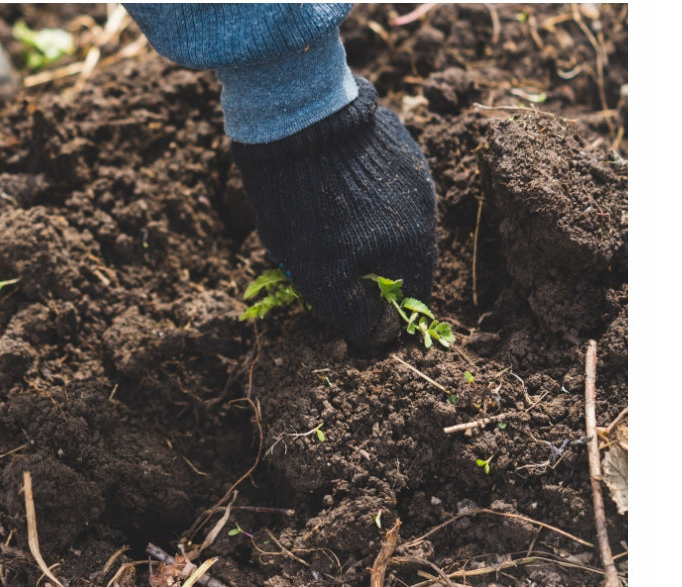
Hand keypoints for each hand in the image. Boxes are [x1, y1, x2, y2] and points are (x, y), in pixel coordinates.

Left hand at [231, 76, 437, 345]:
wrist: (293, 118)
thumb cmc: (304, 206)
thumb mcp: (320, 276)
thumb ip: (354, 313)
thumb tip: (380, 336)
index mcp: (415, 240)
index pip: (412, 293)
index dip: (381, 308)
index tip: (349, 306)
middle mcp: (426, 203)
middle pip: (402, 254)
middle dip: (369, 267)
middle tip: (325, 263)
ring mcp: (411, 166)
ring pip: (392, 216)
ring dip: (365, 230)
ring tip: (321, 223)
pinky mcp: (391, 138)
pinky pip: (380, 181)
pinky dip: (359, 194)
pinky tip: (326, 188)